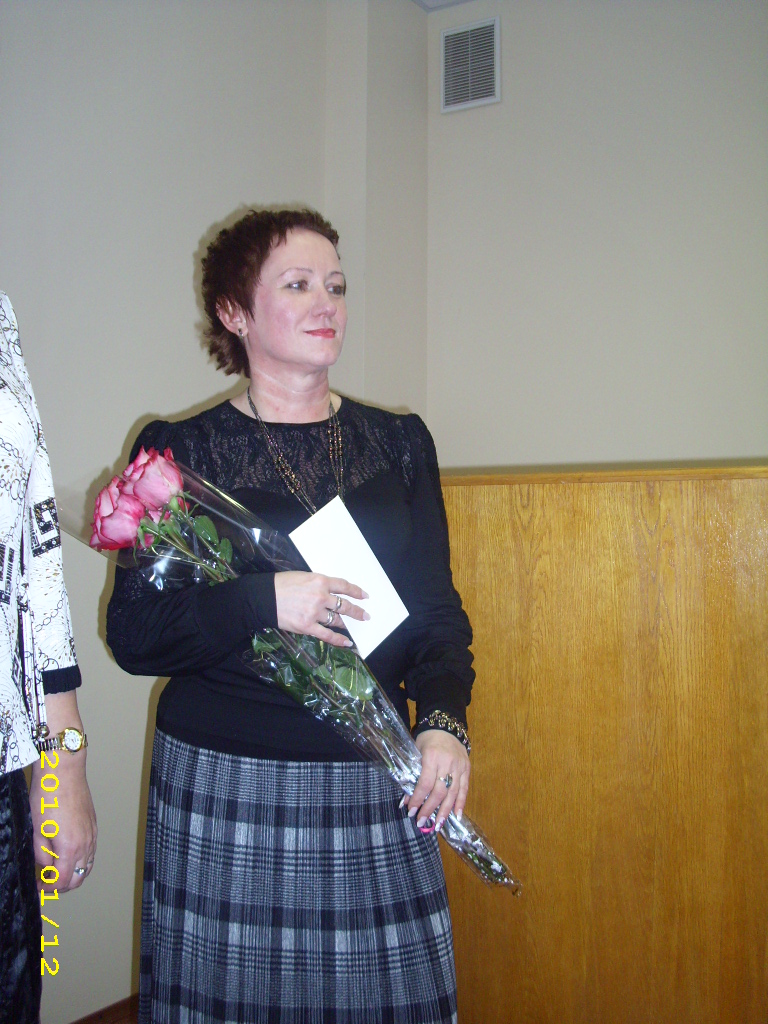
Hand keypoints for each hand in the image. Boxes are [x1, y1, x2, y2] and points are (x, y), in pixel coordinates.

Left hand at [30, 751, 96, 891]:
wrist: (64, 772)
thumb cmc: (48, 796)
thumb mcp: (36, 830)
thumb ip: (41, 854)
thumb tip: (45, 865)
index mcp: (70, 848)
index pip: (61, 881)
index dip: (48, 888)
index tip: (38, 886)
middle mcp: (86, 844)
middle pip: (78, 879)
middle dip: (62, 886)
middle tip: (46, 882)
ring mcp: (92, 834)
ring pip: (88, 866)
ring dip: (73, 874)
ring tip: (56, 870)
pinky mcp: (94, 825)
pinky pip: (91, 852)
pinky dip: (81, 860)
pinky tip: (68, 854)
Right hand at [274, 571, 368, 646]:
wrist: (264, 597)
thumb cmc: (281, 584)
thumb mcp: (303, 577)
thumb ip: (318, 584)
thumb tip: (328, 593)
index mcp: (320, 581)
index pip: (344, 586)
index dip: (356, 591)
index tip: (365, 596)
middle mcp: (321, 596)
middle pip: (344, 605)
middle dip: (357, 611)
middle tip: (366, 615)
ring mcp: (315, 612)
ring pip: (336, 619)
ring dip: (346, 624)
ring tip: (354, 628)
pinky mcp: (307, 626)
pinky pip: (327, 635)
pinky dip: (339, 639)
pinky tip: (347, 642)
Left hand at [406, 729, 469, 830]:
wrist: (445, 726)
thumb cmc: (427, 740)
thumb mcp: (416, 753)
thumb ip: (413, 774)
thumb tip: (406, 799)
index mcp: (431, 757)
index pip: (425, 783)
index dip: (417, 799)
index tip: (411, 811)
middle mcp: (447, 763)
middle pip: (439, 791)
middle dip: (429, 809)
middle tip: (421, 822)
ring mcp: (459, 766)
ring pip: (453, 793)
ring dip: (445, 811)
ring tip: (438, 825)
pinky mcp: (467, 768)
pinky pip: (464, 789)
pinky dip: (461, 803)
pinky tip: (456, 816)